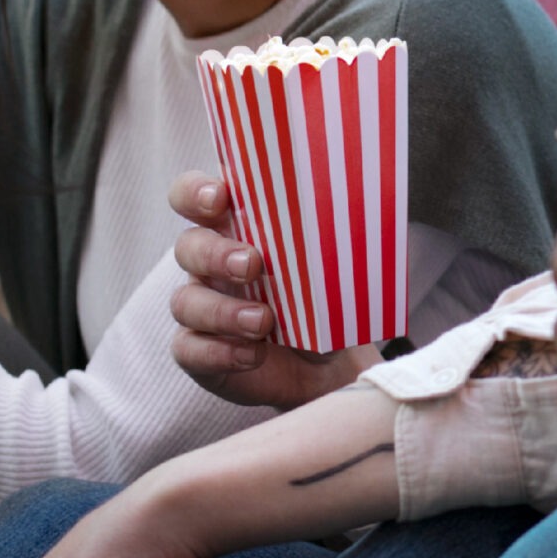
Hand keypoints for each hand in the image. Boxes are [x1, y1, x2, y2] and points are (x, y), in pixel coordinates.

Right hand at [167, 173, 369, 408]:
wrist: (327, 364)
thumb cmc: (325, 296)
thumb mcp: (333, 262)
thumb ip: (336, 232)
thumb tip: (370, 201)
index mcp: (236, 227)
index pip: (194, 197)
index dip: (196, 193)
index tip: (219, 198)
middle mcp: (210, 263)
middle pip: (188, 246)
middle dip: (216, 253)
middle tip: (253, 265)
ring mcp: (201, 307)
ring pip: (186, 301)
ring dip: (223, 310)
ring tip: (263, 321)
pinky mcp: (199, 351)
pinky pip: (189, 349)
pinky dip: (219, 352)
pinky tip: (251, 354)